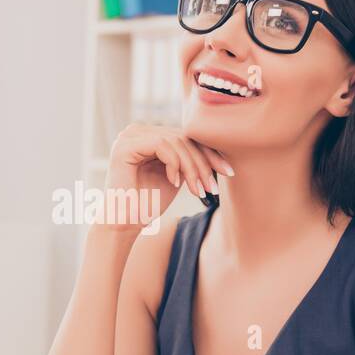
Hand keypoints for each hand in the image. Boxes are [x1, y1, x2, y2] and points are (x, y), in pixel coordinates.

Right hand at [103, 122, 232, 230]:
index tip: (228, 172)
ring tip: (199, 190)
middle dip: (203, 163)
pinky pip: (161, 145)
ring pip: (175, 141)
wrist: (125, 223)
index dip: (210, 153)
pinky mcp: (125, 146)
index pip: (186, 137)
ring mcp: (129, 136)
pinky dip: (174, 164)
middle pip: (183, 138)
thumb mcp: (177, 175)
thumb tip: (219, 148)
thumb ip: (189, 159)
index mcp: (149, 135)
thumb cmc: (149, 202)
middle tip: (213, 187)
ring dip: (192, 167)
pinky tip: (175, 183)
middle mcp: (138, 131)